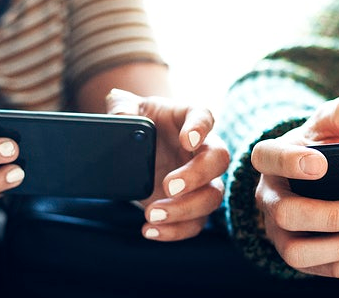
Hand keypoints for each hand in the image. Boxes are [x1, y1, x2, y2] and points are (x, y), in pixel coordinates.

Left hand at [106, 89, 229, 240]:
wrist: (137, 145)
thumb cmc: (138, 118)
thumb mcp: (125, 107)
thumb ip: (122, 108)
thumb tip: (120, 118)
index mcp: (189, 117)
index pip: (204, 117)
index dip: (200, 128)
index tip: (187, 140)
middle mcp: (202, 148)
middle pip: (218, 160)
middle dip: (196, 175)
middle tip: (168, 186)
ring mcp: (201, 179)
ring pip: (213, 196)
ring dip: (185, 209)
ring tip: (152, 214)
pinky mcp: (189, 204)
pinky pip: (195, 222)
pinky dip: (175, 231)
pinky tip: (149, 230)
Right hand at [250, 94, 338, 277]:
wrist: (316, 174)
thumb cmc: (321, 143)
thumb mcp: (330, 120)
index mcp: (271, 157)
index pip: (268, 158)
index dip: (291, 163)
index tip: (323, 165)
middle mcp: (268, 196)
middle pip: (285, 213)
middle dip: (329, 215)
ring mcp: (278, 229)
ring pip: (295, 252)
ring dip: (338, 247)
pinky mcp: (296, 253)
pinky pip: (315, 269)